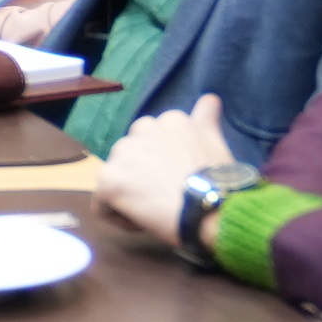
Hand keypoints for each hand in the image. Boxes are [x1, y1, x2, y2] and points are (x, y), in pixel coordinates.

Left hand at [90, 95, 239, 252]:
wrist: (210, 208)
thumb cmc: (219, 183)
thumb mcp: (216, 144)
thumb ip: (206, 120)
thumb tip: (210, 98)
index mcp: (169, 120)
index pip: (152, 141)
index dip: (163, 165)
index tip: (180, 180)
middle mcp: (142, 128)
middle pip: (131, 158)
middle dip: (143, 176)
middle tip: (167, 195)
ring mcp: (123, 152)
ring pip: (117, 179)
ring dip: (130, 195)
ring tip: (157, 210)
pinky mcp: (108, 178)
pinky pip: (102, 205)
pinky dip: (119, 217)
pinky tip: (142, 222)